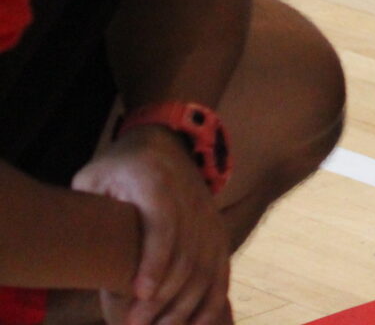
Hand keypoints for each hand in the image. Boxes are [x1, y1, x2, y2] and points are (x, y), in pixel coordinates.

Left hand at [72, 128, 231, 324]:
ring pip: (207, 266)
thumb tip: (80, 255)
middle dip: (165, 296)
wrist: (168, 141)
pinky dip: (212, 299)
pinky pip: (221, 268)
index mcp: (157, 183)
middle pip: (187, 253)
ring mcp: (209, 216)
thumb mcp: (94, 176)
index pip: (163, 224)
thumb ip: (88, 209)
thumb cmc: (121, 165)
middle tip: (135, 324)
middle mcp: (191, 200)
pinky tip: (196, 324)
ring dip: (186, 304)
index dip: (155, 260)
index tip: (139, 293)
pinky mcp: (218, 230)